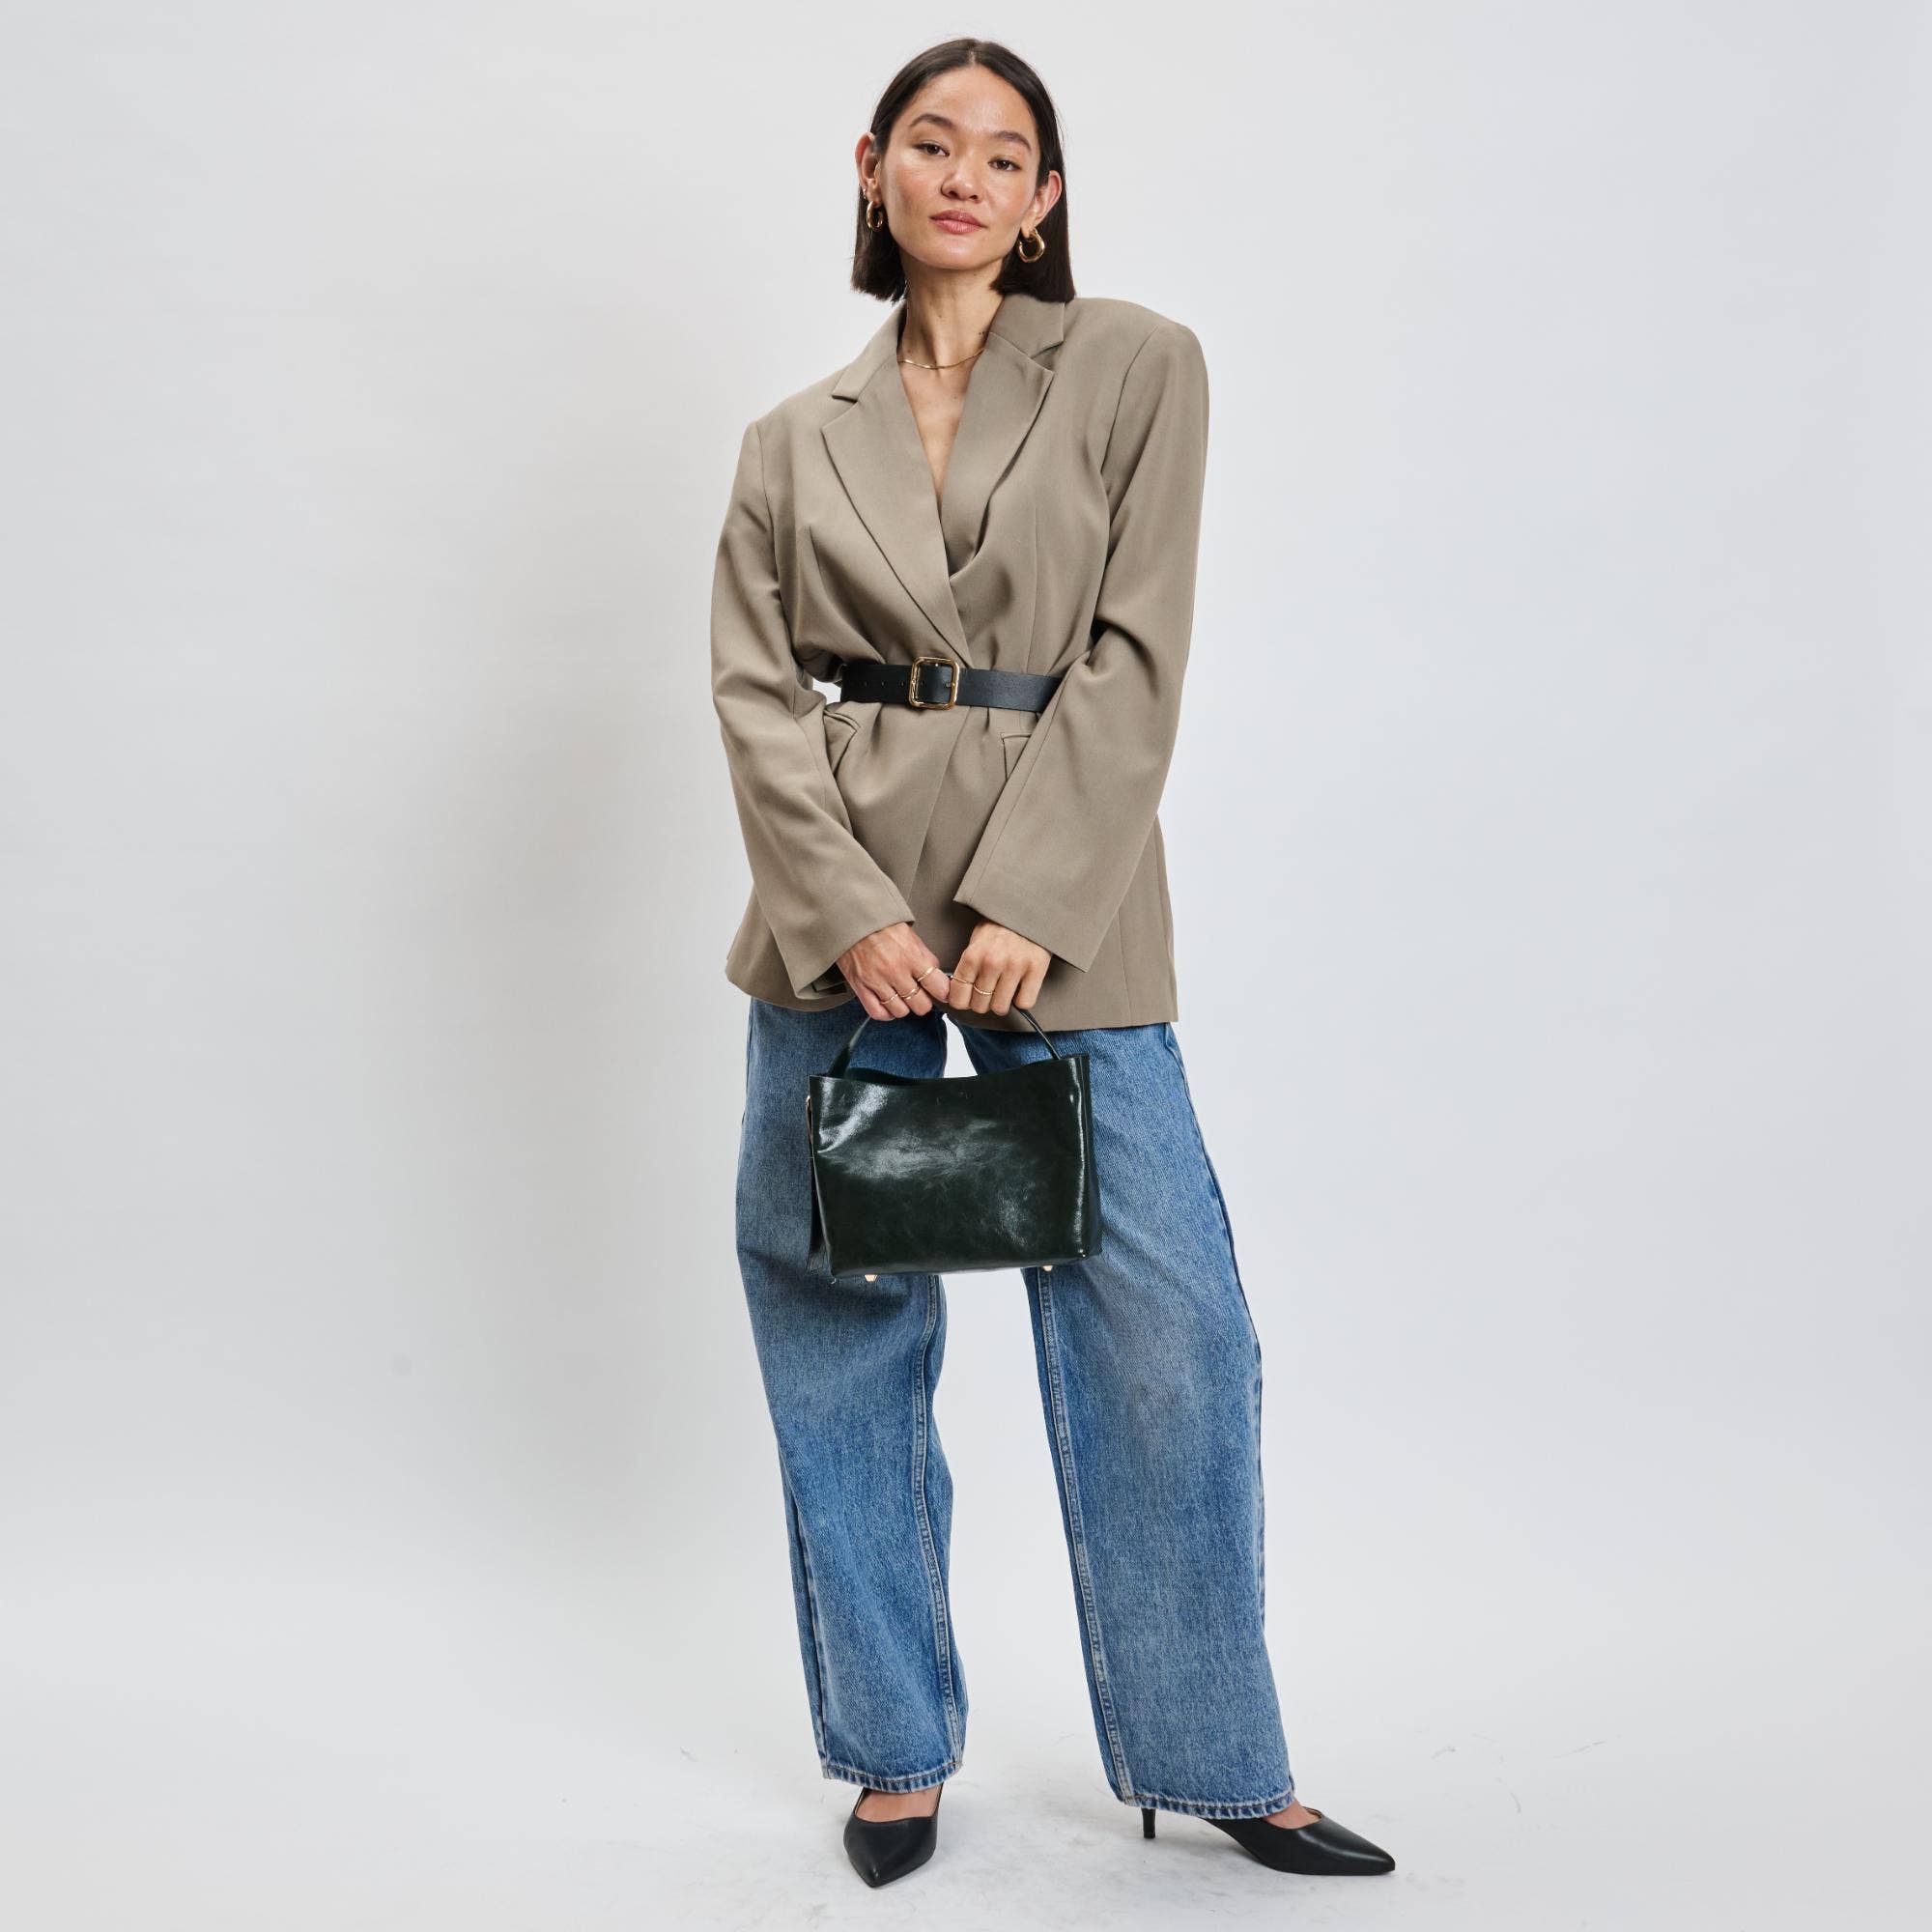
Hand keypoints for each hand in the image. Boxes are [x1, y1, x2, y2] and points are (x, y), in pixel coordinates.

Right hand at [837, 922, 951, 1020]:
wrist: (851, 917)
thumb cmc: (880, 924)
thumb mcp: (910, 935)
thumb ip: (923, 957)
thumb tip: (935, 976)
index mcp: (912, 956)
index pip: (938, 986)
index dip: (942, 991)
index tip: (941, 991)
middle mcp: (896, 971)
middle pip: (921, 1005)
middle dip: (923, 1001)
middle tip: (920, 994)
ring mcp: (877, 981)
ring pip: (901, 1011)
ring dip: (904, 1007)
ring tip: (902, 997)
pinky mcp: (860, 986)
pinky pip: (877, 1012)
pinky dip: (885, 1013)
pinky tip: (888, 1004)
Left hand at [946, 919, 1049, 1016]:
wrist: (1029, 908)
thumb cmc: (1000, 926)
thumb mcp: (977, 940)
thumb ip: (968, 965)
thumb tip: (957, 992)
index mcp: (973, 955)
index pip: (958, 997)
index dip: (962, 1003)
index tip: (967, 1000)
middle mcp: (991, 963)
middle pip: (980, 1005)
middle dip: (983, 1003)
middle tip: (989, 993)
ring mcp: (1014, 967)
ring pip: (1000, 1007)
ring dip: (1002, 1004)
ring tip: (1005, 992)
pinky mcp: (1036, 969)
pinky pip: (1025, 1003)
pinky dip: (1022, 1000)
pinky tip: (1021, 989)